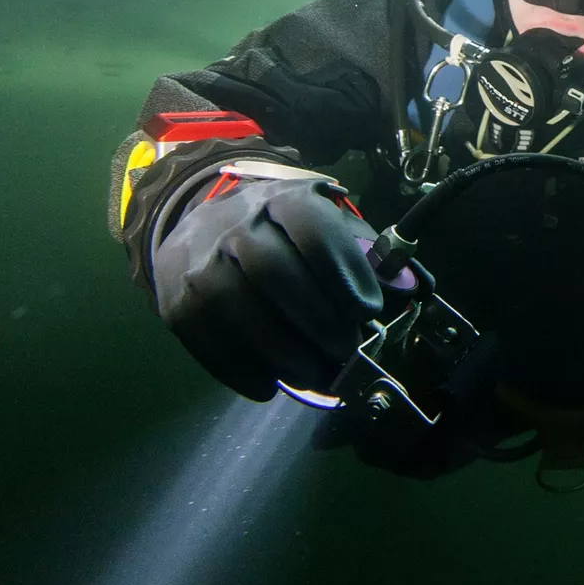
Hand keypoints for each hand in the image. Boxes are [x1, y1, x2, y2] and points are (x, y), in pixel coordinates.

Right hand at [152, 176, 384, 400]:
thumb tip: (405, 287)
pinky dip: (241, 371)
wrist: (197, 227)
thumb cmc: (278, 233)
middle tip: (344, 351)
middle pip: (274, 271)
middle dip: (317, 319)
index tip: (367, 310)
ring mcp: (200, 263)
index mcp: (282, 199)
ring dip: (281, 351)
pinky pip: (208, 340)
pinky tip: (270, 385)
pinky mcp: (177, 302)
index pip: (314, 229)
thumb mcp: (322, 224)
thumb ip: (362, 254)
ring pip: (237, 307)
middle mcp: (236, 224)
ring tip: (313, 374)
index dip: (344, 272)